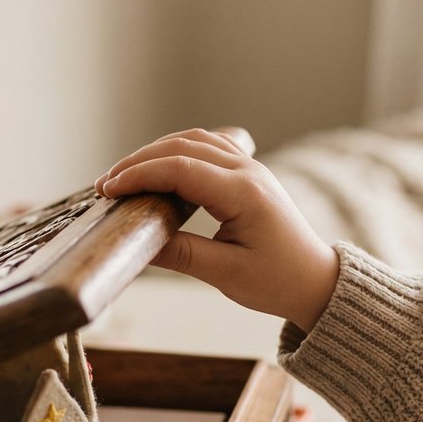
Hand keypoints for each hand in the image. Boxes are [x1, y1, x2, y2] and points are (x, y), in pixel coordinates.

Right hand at [96, 128, 338, 332]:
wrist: (316, 281)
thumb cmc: (278, 281)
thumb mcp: (226, 274)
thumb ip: (181, 255)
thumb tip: (138, 243)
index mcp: (244, 194)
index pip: (180, 169)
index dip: (140, 175)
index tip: (109, 190)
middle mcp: (248, 172)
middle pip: (183, 146)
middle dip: (140, 161)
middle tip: (107, 184)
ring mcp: (251, 168)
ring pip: (195, 140)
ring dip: (156, 152)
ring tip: (125, 175)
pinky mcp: (249, 173)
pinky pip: (208, 146)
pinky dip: (177, 151)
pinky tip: (158, 166)